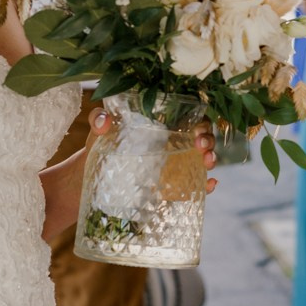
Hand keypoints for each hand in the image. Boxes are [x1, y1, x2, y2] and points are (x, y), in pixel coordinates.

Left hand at [87, 107, 218, 191]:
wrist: (94, 177)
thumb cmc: (101, 148)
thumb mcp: (98, 132)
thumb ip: (98, 120)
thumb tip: (103, 120)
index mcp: (162, 126)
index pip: (191, 118)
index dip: (201, 122)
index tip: (197, 130)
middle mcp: (173, 144)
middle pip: (202, 137)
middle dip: (209, 140)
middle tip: (202, 147)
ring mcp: (175, 166)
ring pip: (203, 159)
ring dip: (211, 159)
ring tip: (207, 163)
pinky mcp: (172, 187)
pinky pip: (194, 185)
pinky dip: (206, 185)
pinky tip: (209, 184)